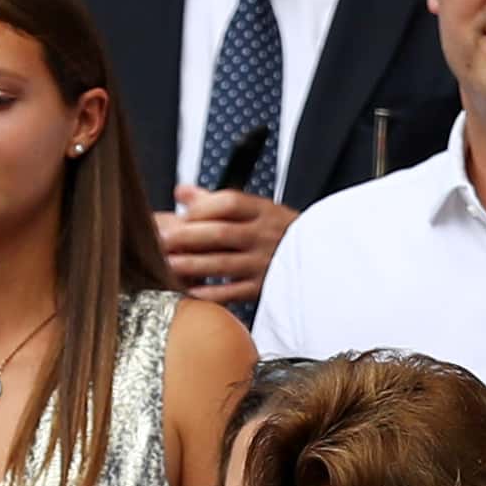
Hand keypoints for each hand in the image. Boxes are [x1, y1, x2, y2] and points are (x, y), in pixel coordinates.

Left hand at [156, 188, 299, 305]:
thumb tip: (181, 192)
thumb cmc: (281, 234)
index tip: (179, 215)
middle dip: (187, 237)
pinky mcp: (264, 288)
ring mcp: (265, 263)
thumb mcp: (257, 209)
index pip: (229, 204)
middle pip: (221, 233)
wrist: (323, 260)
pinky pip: (233, 291)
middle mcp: (264, 236)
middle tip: (161, 240)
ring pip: (223, 263)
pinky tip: (190, 291)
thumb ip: (216, 201)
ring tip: (167, 264)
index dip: (201, 208)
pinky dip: (210, 292)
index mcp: (263, 211)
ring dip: (192, 264)